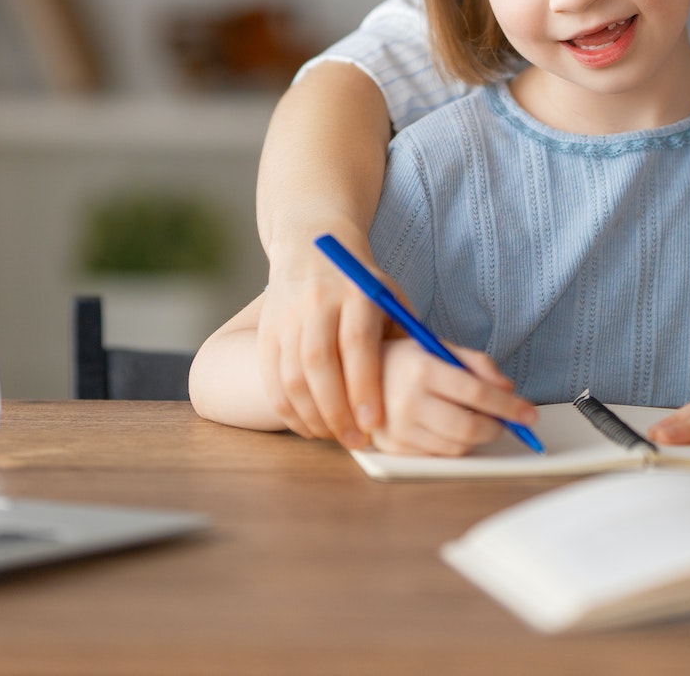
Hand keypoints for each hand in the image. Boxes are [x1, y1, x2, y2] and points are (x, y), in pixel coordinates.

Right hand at [254, 238, 389, 446]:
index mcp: (354, 292)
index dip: (363, 385)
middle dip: (336, 410)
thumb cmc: (360, 284)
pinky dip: (287, 410)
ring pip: (291, 375)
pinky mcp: (266, 331)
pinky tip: (308, 425)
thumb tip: (423, 387)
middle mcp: (316, 303)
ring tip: (334, 436)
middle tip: (355, 441)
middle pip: (319, 363)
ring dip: (311, 415)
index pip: (356, 343)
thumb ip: (403, 337)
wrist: (309, 248)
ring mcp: (286, 317)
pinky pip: (271, 378)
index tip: (373, 422)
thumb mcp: (389, 297)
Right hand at [374, 339, 538, 456]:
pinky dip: (453, 446)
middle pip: (468, 429)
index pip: (477, 394)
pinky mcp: (393, 449)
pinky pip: (438, 456)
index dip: (509, 406)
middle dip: (496, 428)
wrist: (354, 375)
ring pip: (456, 448)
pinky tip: (450, 428)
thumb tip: (509, 390)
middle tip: (504, 421)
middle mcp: (407, 401)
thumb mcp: (441, 348)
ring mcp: (398, 429)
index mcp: (422, 368)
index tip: (529, 414)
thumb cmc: (407, 360)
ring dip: (476, 437)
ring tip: (473, 419)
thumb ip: (478, 364)